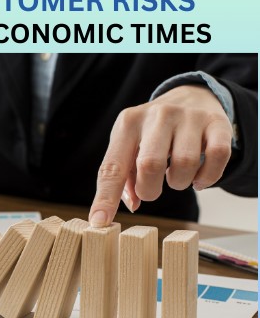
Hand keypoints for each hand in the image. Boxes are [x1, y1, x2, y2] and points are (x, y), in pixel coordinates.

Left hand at [89, 85, 232, 226]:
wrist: (190, 96)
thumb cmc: (152, 131)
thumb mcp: (129, 144)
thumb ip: (124, 176)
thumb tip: (133, 204)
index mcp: (127, 123)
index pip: (112, 166)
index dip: (106, 197)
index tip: (100, 222)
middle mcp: (157, 116)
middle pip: (150, 165)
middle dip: (149, 190)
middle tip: (151, 190)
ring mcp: (188, 117)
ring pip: (184, 163)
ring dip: (178, 183)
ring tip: (174, 177)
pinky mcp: (216, 122)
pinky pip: (217, 157)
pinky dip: (207, 177)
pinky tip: (198, 178)